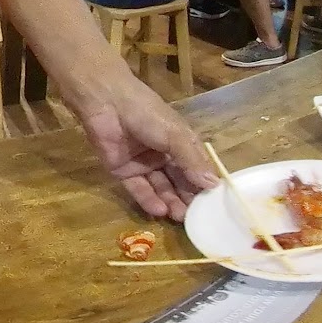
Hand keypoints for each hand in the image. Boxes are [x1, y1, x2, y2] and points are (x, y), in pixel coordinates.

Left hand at [63, 69, 214, 219]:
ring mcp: (144, 163)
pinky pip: (138, 188)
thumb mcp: (175, 136)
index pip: (197, 168)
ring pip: (160, 186)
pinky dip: (148, 199)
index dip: (205, 185)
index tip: (214, 204)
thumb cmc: (147, 114)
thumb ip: (192, 162)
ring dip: (170, 201)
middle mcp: (165, 155)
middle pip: (179, 180)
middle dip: (188, 198)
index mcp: (182, 143)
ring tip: (179, 218)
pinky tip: (159, 211)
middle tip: (196, 218)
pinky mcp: (123, 170)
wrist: (106, 104)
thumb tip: (214, 185)